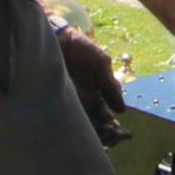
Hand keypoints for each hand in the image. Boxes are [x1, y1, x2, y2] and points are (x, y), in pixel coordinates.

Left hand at [56, 22, 131, 143]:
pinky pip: (64, 123)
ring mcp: (68, 106)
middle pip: (95, 130)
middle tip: (112, 134)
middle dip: (106, 137)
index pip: (107, 121)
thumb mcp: (101, 64)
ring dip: (94, 135)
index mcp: (95, 99)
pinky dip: (76, 129)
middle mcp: (82, 106)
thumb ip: (110, 85)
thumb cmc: (80, 48)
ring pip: (82, 129)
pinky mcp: (52, 104)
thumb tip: (122, 110)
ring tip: (101, 133)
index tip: (122, 133)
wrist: (56, 37)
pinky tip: (84, 130)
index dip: (115, 130)